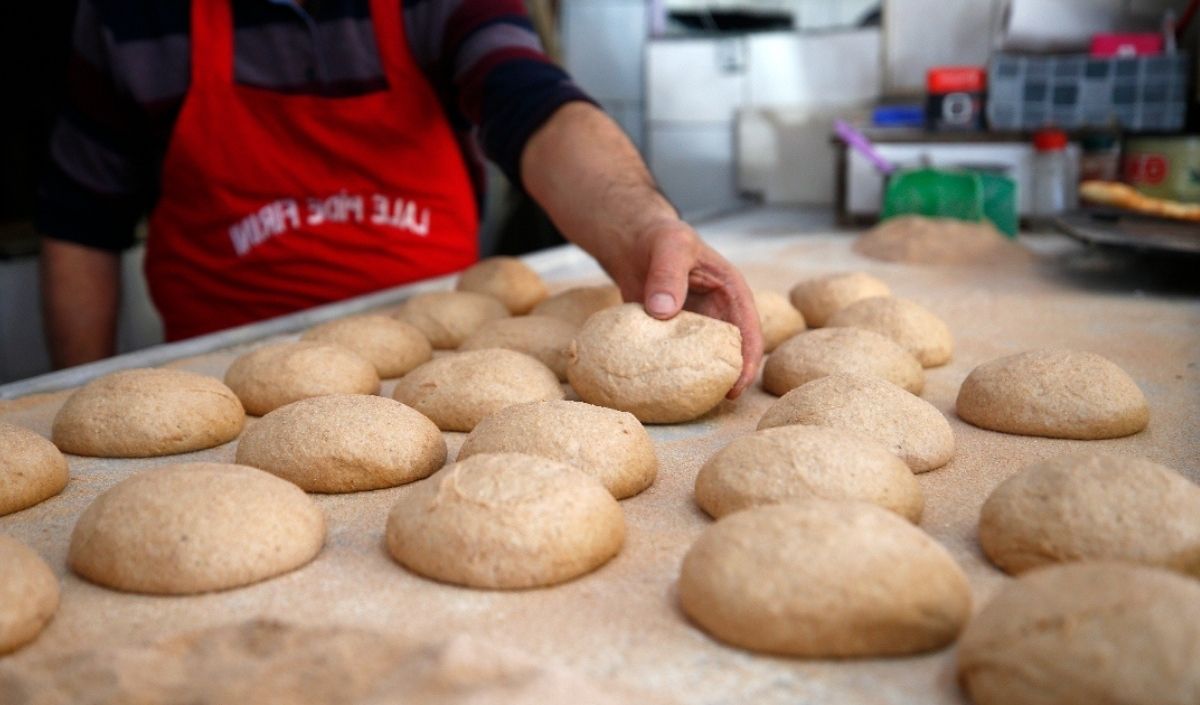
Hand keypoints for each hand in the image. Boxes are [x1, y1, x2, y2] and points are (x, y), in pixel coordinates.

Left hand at [606, 219, 762, 397]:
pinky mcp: (671, 335)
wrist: (633, 243)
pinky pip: (676, 358)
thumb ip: (667, 274)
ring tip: (689, 404)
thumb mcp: (669, 247)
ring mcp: (695, 327)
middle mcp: (718, 314)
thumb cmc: (660, 238)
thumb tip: (663, 311)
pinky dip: (672, 373)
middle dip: (727, 380)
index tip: (737, 387)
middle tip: (714, 404)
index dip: (748, 362)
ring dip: (700, 381)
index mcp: (732, 293)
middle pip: (730, 353)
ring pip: (704, 360)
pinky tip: (661, 390)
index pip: (749, 332)